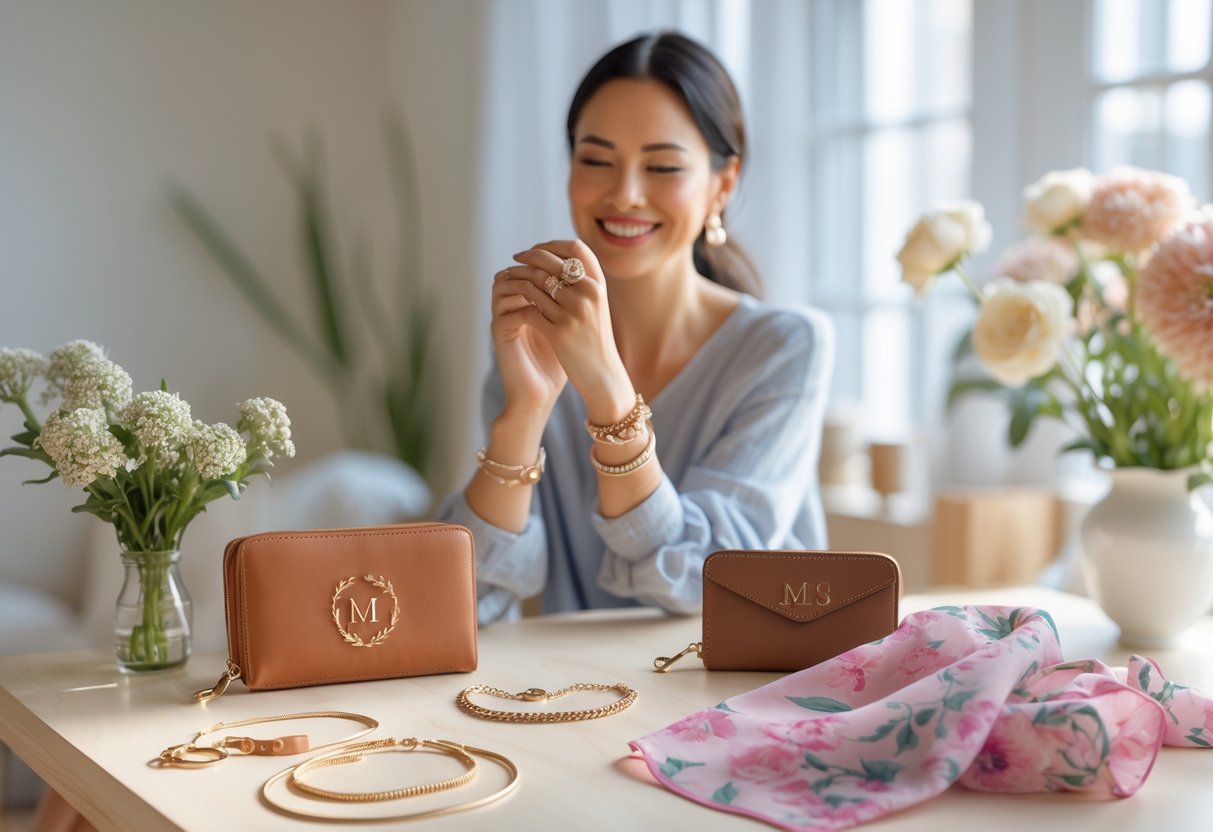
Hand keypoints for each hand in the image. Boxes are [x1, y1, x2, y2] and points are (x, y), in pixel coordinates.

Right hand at [491, 263, 567, 415]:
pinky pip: (505, 309)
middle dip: (537, 266)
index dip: (546, 260)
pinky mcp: (500, 332)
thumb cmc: (557, 363)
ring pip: (504, 285)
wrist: (540, 393)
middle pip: (514, 270)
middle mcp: (508, 306)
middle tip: (560, 271)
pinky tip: (546, 309)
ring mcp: (501, 317)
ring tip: (553, 289)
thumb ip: (572, 304)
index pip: (528, 267)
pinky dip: (525, 305)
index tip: (571, 264)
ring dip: (529, 282)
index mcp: (523, 301)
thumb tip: (594, 279)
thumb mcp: (568, 329)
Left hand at [502, 240, 633, 421]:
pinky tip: (512, 305)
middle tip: (514, 261)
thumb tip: (554, 256)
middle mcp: (588, 294)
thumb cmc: (595, 339)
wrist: (602, 375)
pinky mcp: (559, 333)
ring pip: (535, 284)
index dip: (551, 244)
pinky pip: (530, 309)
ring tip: (508, 281)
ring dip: (518, 279)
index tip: (534, 250)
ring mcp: (574, 313)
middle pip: (550, 262)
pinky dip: (518, 304)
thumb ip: (581, 282)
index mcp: (598, 285)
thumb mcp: (596, 305)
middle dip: (527, 257)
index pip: (575, 248)